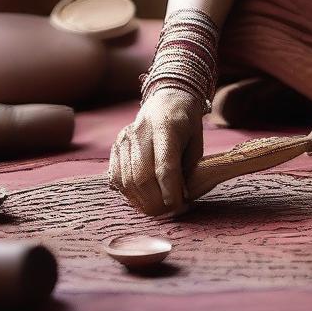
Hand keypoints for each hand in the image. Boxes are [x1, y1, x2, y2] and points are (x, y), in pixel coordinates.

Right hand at [107, 87, 204, 215]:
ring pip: (126, 180)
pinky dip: (128, 193)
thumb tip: (182, 199)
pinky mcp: (115, 146)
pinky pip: (116, 177)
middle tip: (169, 211)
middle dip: (155, 201)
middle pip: (142, 177)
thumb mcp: (196, 142)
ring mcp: (124, 138)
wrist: (166, 100)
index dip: (171, 190)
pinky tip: (141, 198)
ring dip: (141, 201)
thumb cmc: (186, 124)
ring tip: (156, 208)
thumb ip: (189, 168)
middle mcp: (141, 131)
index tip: (179, 205)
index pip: (165, 166)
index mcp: (166, 126)